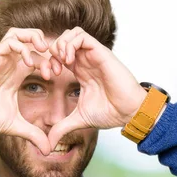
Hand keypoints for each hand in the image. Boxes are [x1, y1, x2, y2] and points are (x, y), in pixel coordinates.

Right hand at [0, 28, 59, 154]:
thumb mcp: (16, 126)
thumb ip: (33, 134)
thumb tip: (48, 149)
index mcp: (17, 74)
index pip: (39, 57)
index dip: (52, 61)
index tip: (59, 74)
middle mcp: (10, 63)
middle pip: (32, 39)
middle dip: (49, 47)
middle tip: (58, 62)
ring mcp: (0, 59)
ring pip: (19, 33)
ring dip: (35, 39)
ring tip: (45, 53)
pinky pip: (9, 42)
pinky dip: (23, 47)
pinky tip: (30, 63)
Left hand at [46, 27, 147, 148]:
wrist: (128, 112)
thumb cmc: (110, 113)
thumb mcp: (78, 120)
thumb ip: (62, 128)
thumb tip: (48, 144)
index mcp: (80, 71)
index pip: (58, 55)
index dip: (48, 62)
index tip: (48, 78)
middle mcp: (86, 60)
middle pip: (63, 39)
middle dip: (51, 51)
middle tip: (53, 69)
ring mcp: (93, 55)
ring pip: (71, 33)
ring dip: (60, 44)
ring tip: (61, 62)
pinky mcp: (101, 52)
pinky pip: (81, 35)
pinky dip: (70, 43)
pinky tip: (68, 60)